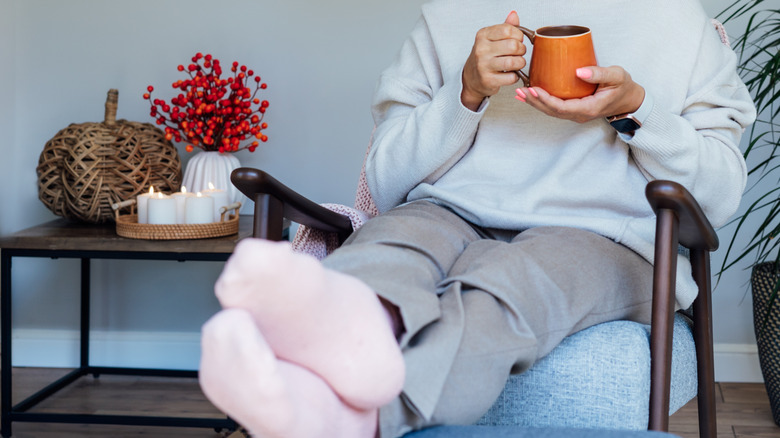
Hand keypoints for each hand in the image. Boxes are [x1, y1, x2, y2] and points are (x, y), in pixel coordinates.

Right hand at [461, 11, 526, 110]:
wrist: (472, 77)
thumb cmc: (485, 56)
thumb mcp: (492, 38)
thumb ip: (505, 27)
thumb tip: (514, 15)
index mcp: (483, 35)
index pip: (508, 30)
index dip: (519, 35)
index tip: (518, 40)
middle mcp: (481, 49)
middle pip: (513, 45)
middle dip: (521, 49)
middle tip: (519, 53)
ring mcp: (483, 65)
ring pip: (513, 62)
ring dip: (520, 63)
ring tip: (517, 63)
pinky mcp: (488, 80)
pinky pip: (511, 77)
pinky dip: (515, 76)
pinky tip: (511, 74)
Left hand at [515, 66, 644, 123]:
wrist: (629, 100)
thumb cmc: (624, 87)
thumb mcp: (616, 76)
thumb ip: (599, 74)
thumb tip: (579, 71)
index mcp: (588, 108)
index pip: (561, 107)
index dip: (545, 100)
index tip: (533, 90)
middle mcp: (579, 114)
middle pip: (552, 111)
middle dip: (534, 102)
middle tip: (520, 91)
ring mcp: (576, 114)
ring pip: (551, 111)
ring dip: (535, 103)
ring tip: (519, 93)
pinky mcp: (573, 110)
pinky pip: (554, 108)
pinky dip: (541, 102)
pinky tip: (531, 95)